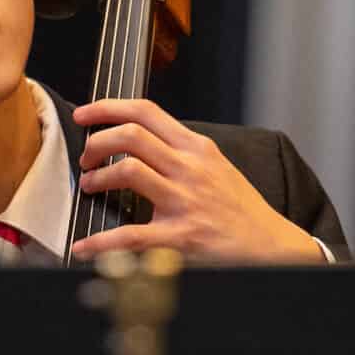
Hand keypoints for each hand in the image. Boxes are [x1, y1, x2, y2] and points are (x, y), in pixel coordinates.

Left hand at [71, 98, 322, 263]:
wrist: (271, 246)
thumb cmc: (240, 210)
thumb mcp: (217, 166)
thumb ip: (181, 152)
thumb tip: (138, 142)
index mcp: (197, 148)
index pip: (146, 111)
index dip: (107, 108)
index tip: (84, 115)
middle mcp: (190, 168)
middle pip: (131, 135)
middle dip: (96, 143)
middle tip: (86, 158)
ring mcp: (186, 201)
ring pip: (128, 171)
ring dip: (97, 179)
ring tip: (90, 187)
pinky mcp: (181, 236)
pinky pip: (130, 235)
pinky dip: (100, 242)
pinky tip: (84, 246)